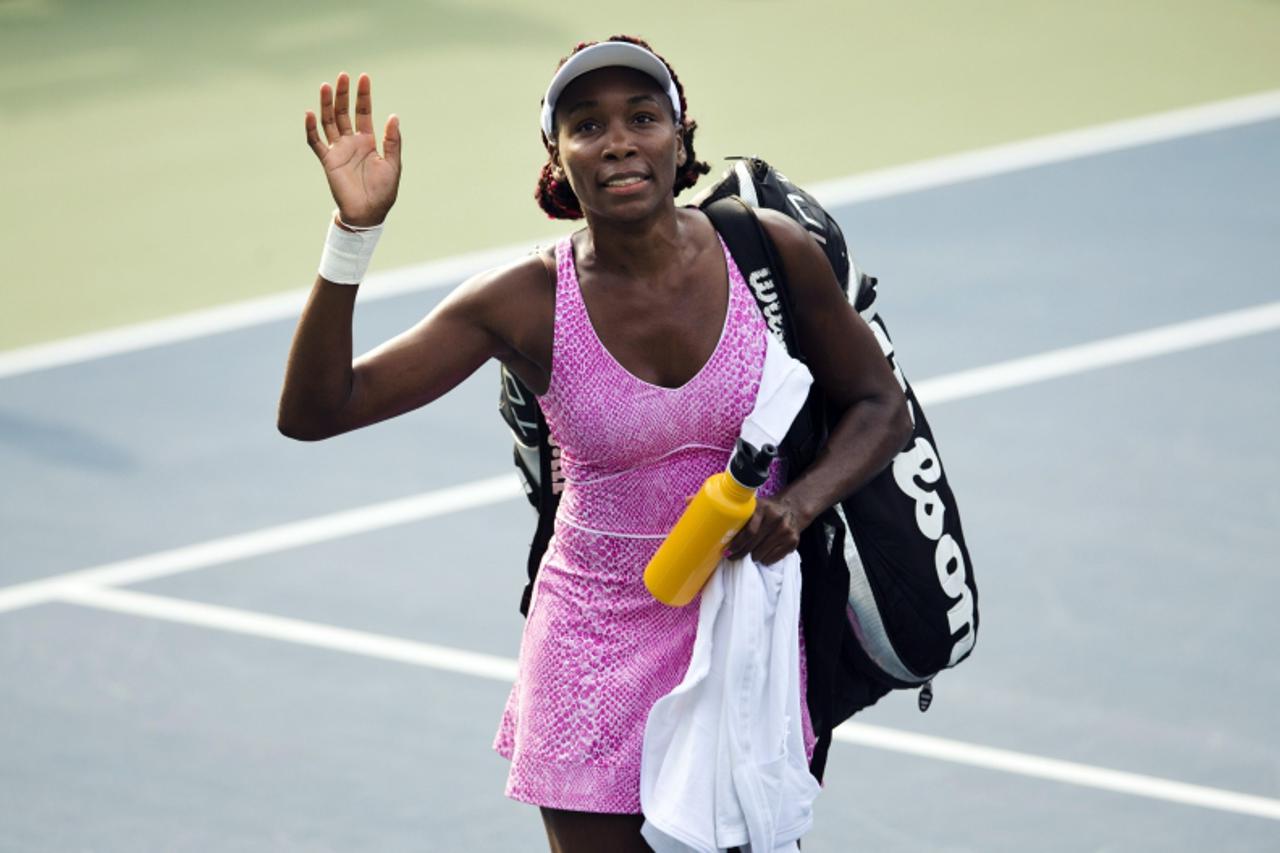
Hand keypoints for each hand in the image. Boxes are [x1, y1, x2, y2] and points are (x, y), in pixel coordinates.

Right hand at [305, 72, 400, 226]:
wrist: (368, 213)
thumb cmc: (383, 191)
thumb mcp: (392, 164)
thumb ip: (392, 141)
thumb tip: (393, 116)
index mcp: (368, 141)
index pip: (363, 112)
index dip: (363, 95)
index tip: (363, 77)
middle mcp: (351, 142)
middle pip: (344, 112)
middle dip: (344, 94)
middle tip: (343, 75)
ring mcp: (338, 150)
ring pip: (329, 122)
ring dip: (327, 104)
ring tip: (326, 86)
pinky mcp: (327, 161)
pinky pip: (316, 142)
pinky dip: (311, 128)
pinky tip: (310, 113)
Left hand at [724, 495, 809, 565]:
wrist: (791, 508)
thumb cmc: (765, 511)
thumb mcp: (754, 508)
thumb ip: (741, 518)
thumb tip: (720, 536)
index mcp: (763, 508)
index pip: (749, 532)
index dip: (737, 544)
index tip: (728, 551)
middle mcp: (776, 518)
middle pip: (754, 545)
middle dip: (741, 553)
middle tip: (732, 557)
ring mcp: (786, 530)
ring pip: (761, 555)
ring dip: (753, 556)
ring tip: (752, 552)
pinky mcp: (793, 541)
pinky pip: (772, 559)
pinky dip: (764, 559)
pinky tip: (763, 553)